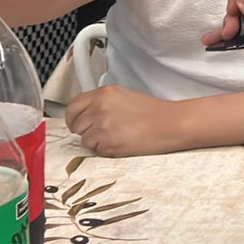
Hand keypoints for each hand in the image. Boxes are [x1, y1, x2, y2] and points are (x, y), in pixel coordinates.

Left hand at [65, 85, 180, 156]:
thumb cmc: (154, 112)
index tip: (77, 123)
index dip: (73, 118)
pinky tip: (122, 142)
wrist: (170, 124)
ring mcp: (102, 124)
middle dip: (84, 130)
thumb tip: (86, 115)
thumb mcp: (125, 96)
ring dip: (96, 141)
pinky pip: (96, 151)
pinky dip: (106, 150)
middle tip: (99, 133)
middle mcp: (100, 106)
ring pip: (84, 139)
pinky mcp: (107, 142)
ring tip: (117, 136)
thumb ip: (103, 102)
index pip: (72, 106)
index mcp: (104, 93)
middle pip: (75, 124)